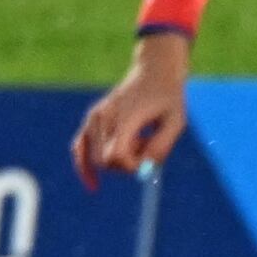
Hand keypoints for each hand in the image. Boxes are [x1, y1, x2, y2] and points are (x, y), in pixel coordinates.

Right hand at [73, 36, 192, 187]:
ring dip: (116, 161)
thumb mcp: (176, 121)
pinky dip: (84, 166)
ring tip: (136, 141)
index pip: (117, 155)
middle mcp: (104, 116)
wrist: (154, 71)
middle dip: (126, 164)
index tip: (150, 156)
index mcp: (125, 116)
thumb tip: (146, 170)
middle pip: (105, 161)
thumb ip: (162, 146)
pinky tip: (93, 185)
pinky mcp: (91, 120)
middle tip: (145, 145)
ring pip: (96, 158)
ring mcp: (94, 117)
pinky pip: (80, 148)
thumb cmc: (167, 97)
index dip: (133, 165)